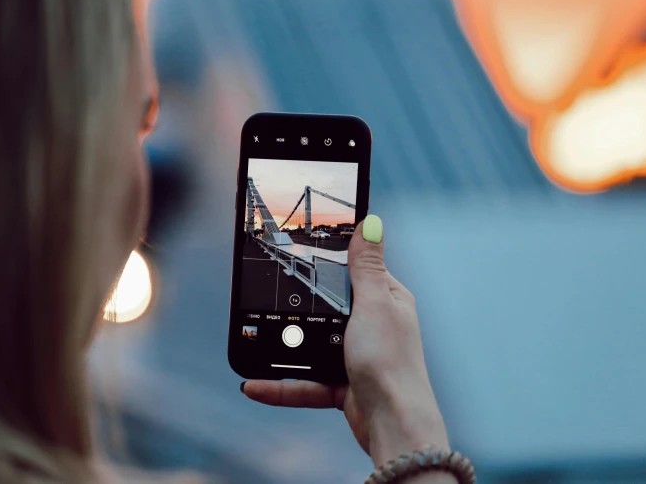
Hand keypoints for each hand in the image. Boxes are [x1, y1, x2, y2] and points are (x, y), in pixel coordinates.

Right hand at [241, 215, 449, 466]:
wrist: (393, 425)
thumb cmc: (390, 361)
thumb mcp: (374, 303)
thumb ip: (366, 266)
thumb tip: (372, 221)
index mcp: (386, 299)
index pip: (355, 270)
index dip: (329, 258)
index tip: (297, 248)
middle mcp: (373, 326)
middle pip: (328, 307)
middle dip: (299, 305)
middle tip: (265, 294)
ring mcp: (357, 357)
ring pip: (312, 346)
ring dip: (283, 349)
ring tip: (251, 343)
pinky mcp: (343, 386)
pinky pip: (306, 383)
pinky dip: (281, 385)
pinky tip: (254, 385)